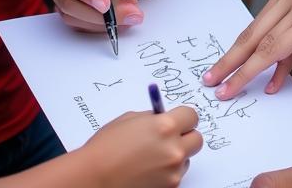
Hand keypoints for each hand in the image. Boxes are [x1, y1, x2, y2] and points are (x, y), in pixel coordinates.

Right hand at [80, 106, 202, 187]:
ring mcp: (172, 172)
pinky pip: (176, 175)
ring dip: (176, 155)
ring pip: (187, 159)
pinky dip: (167, 172)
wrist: (94, 177)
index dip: (184, 117)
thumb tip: (165, 117)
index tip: (178, 119)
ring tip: (153, 156)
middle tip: (171, 137)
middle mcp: (174, 149)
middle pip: (197, 139)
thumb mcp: (130, 119)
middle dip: (186, 136)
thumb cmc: (107, 146)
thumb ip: (153, 118)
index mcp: (166, 126)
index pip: (192, 115)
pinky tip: (149, 169)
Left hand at [201, 0, 291, 98]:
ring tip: (231, 90)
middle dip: (231, 62)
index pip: (258, 24)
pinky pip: (288, 47)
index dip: (238, 50)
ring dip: (248, 71)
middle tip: (213, 83)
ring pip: (267, 43)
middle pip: (253, 32)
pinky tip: (274, 86)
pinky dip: (280, 69)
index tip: (221, 70)